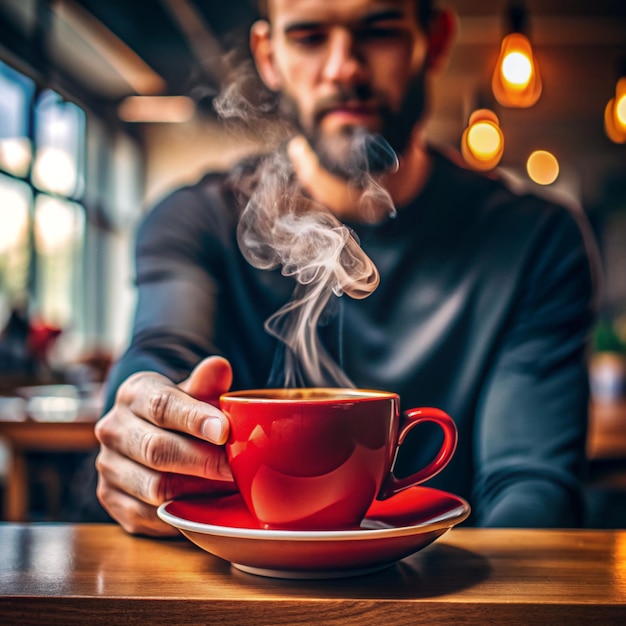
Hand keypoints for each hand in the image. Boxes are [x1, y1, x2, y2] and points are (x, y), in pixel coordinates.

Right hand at [95, 356, 234, 535]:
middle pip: (156, 449)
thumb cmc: (181, 413)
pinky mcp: (111, 499)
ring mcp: (108, 466)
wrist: (153, 436)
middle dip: (202, 461)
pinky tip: (206, 505)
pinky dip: (179, 512)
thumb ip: (206, 383)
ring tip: (226, 488)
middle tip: (235, 468)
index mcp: (134, 394)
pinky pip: (147, 514)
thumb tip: (220, 366)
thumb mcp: (193, 393)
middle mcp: (113, 428)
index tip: (224, 431)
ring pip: (153, 486)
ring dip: (195, 489)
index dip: (194, 420)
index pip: (162, 406)